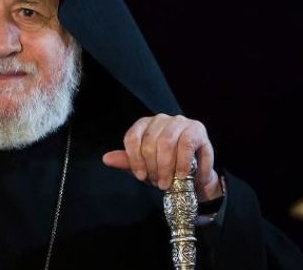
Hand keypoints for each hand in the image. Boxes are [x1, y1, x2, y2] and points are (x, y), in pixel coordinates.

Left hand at [102, 113, 222, 201]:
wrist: (194, 178)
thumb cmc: (167, 169)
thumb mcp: (145, 167)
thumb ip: (128, 162)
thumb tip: (106, 159)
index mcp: (144, 125)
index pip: (132, 137)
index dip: (135, 159)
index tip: (140, 176)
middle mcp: (160, 119)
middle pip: (150, 142)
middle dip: (153, 166)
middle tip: (158, 183)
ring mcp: (179, 122)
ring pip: (166, 142)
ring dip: (166, 166)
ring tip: (168, 182)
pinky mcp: (196, 129)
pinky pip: (186, 145)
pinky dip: (182, 163)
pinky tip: (181, 175)